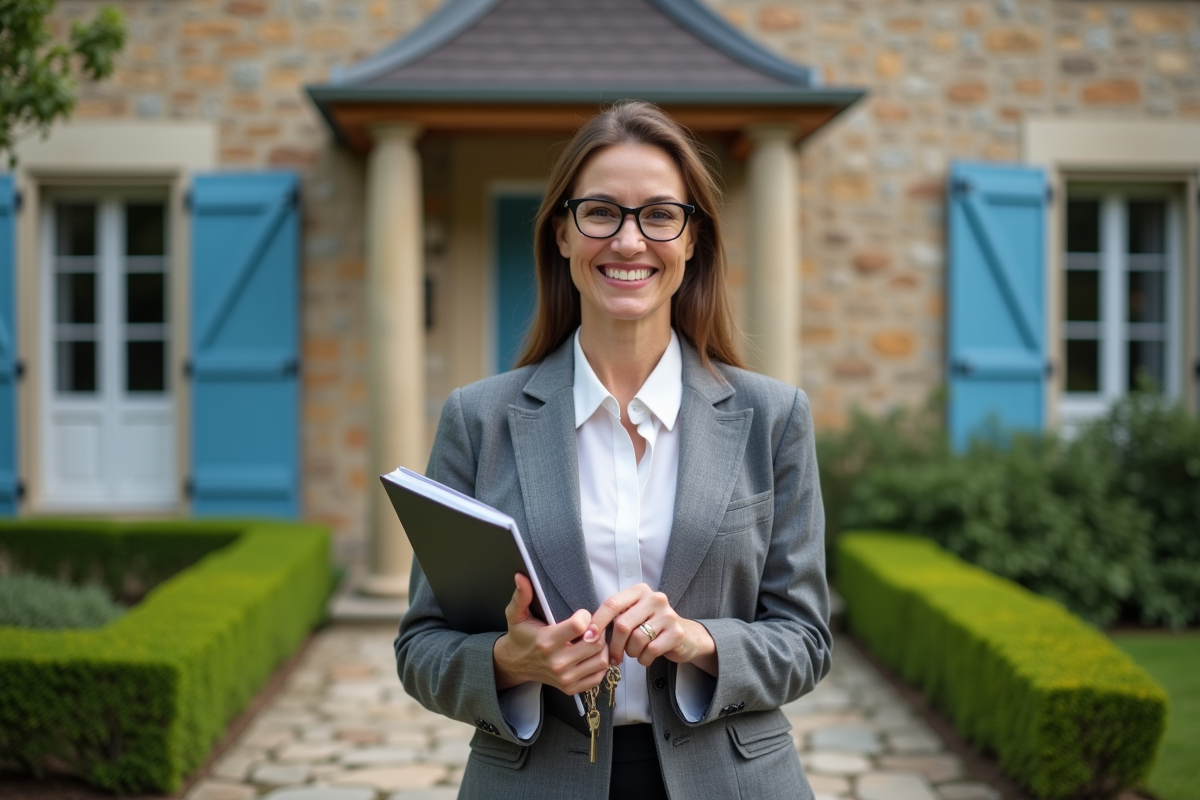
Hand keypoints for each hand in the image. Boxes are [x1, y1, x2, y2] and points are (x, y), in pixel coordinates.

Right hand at [492, 574, 610, 694]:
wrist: (514, 664)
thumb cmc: (519, 636)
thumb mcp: (516, 614)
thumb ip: (521, 595)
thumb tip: (521, 576)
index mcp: (546, 642)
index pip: (580, 626)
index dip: (585, 615)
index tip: (582, 613)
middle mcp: (557, 662)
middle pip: (595, 643)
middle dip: (598, 630)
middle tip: (593, 625)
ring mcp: (565, 678)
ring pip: (600, 660)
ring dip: (602, 647)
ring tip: (594, 638)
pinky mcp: (571, 687)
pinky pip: (598, 676)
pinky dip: (600, 664)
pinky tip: (592, 654)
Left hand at [587, 584, 717, 674]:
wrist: (685, 637)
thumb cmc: (651, 627)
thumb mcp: (633, 615)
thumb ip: (614, 618)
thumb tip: (587, 634)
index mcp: (640, 591)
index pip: (612, 604)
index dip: (597, 622)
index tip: (588, 638)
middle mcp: (655, 598)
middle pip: (622, 625)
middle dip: (615, 645)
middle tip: (614, 657)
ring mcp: (667, 615)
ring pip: (636, 640)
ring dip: (631, 652)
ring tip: (635, 652)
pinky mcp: (676, 632)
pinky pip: (650, 651)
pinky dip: (643, 659)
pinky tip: (646, 656)